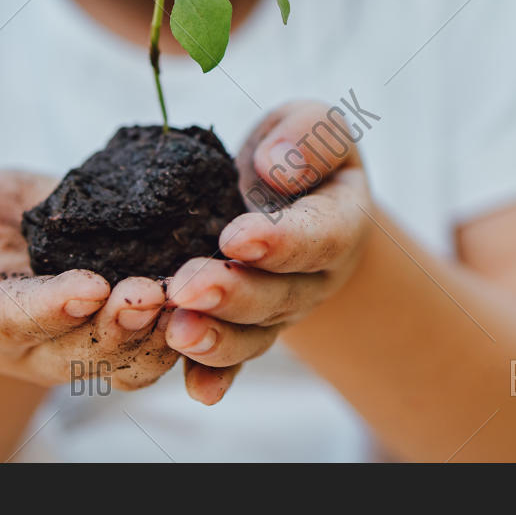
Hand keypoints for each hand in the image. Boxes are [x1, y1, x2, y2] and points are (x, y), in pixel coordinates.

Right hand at [0, 171, 179, 391]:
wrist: (18, 233)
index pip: (14, 321)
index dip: (51, 308)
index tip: (89, 287)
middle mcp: (36, 352)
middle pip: (78, 353)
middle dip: (116, 328)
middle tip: (151, 293)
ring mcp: (85, 354)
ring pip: (127, 364)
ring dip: (161, 337)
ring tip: (190, 299)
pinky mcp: (127, 343)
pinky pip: (161, 352)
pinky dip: (189, 332)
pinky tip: (215, 298)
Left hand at [165, 101, 371, 402]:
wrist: (287, 193)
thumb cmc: (297, 153)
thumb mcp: (312, 124)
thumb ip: (306, 137)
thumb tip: (276, 166)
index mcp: (338, 221)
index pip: (317, 236)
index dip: (280, 241)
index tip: (236, 238)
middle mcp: (314, 277)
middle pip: (279, 294)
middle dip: (233, 294)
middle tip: (187, 287)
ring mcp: (281, 309)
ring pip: (254, 332)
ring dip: (216, 338)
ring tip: (177, 332)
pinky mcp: (247, 327)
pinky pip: (235, 358)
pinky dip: (215, 376)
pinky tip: (195, 390)